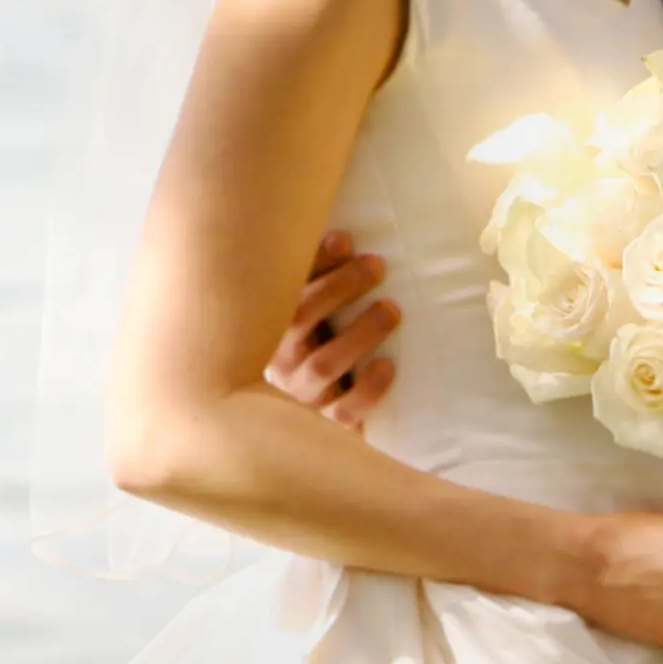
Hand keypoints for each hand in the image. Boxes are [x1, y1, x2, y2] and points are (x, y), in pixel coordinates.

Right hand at [266, 230, 399, 427]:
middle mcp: (280, 359)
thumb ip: (321, 278)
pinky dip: (369, 387)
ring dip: (360, 332)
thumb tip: (346, 235)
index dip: (314, 262)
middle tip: (377, 266)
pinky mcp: (327, 424)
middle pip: (300, 318)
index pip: (283, 289)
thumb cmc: (322, 351)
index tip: (345, 240)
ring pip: (324, 364)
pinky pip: (344, 409)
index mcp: (270, 326)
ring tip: (392, 309)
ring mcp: (302, 394)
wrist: (308, 428)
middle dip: (340, 287)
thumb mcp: (316, 313)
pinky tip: (388, 365)